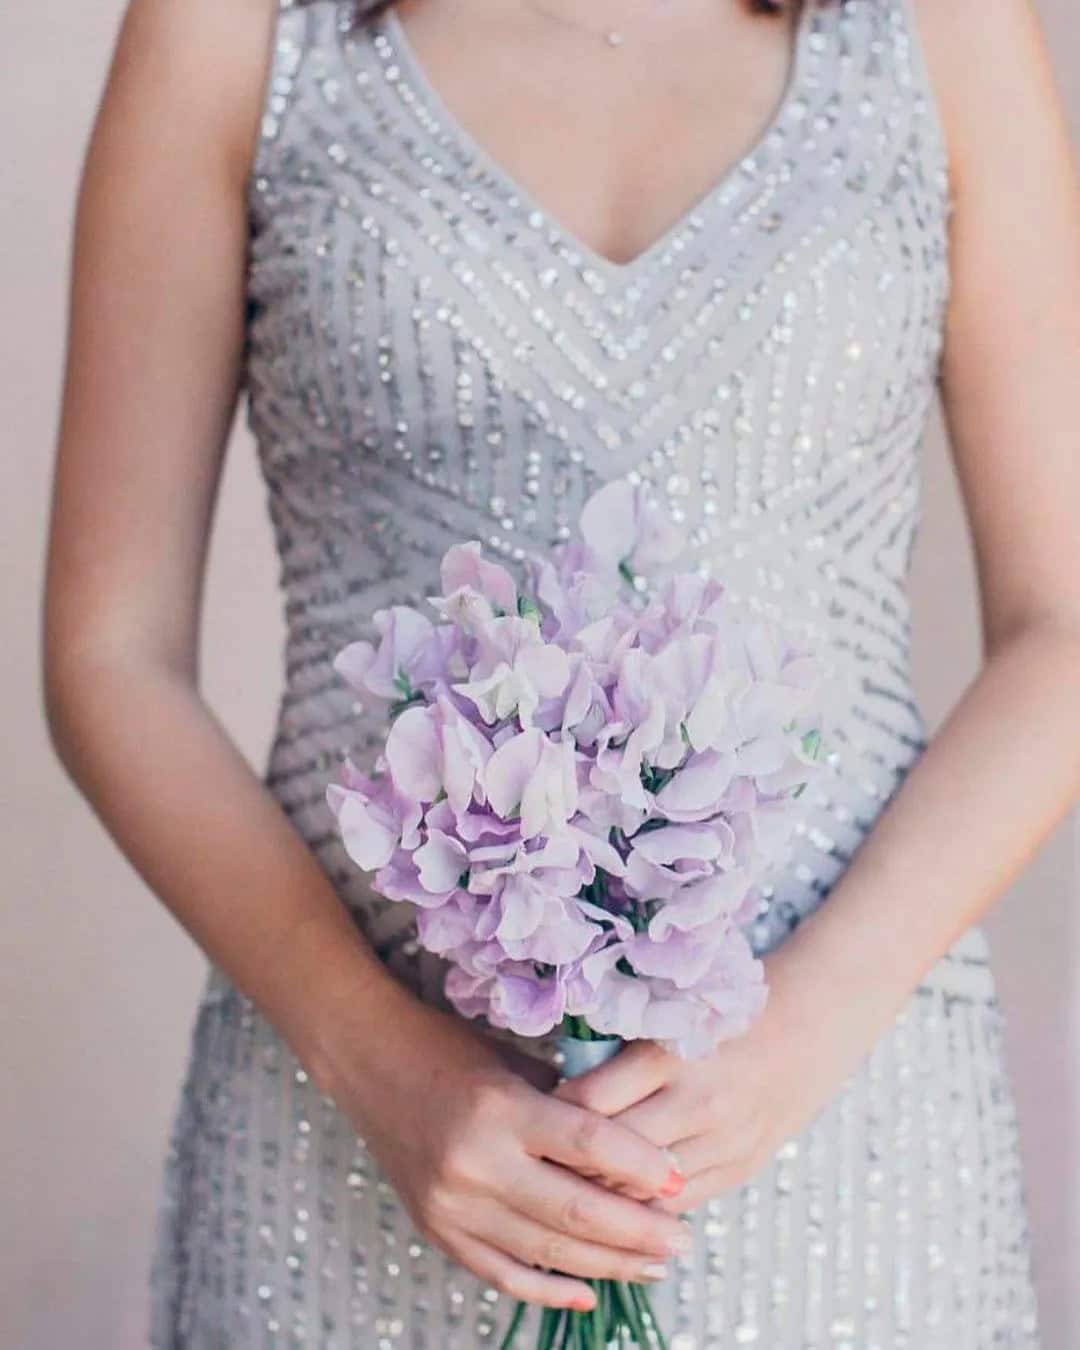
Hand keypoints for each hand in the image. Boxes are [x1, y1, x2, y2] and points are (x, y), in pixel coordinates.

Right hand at [323, 989, 692, 1310]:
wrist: (368, 1061)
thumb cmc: (449, 1049)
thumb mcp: (513, 1064)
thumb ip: (565, 1106)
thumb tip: (633, 1150)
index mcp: (501, 1109)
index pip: (589, 1145)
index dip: (641, 1166)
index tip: (678, 1179)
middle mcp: (476, 1162)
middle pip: (576, 1211)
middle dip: (639, 1231)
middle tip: (683, 1239)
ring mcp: (452, 1204)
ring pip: (548, 1251)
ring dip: (608, 1265)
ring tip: (655, 1265)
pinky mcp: (436, 1230)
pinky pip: (502, 1273)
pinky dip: (549, 1288)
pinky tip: (588, 1293)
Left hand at [553, 949, 868, 1213]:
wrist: (810, 1023)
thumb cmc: (725, 1009)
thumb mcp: (667, 1014)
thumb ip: (618, 1051)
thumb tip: (554, 1088)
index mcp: (669, 1055)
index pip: (587, 1103)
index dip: (550, 1115)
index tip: (527, 1115)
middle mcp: (695, 1103)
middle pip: (609, 1155)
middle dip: (566, 1164)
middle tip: (532, 1162)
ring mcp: (722, 1142)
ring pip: (641, 1191)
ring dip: (603, 1193)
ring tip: (564, 1188)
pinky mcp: (740, 1167)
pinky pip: (678, 1203)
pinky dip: (644, 1207)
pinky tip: (616, 1202)